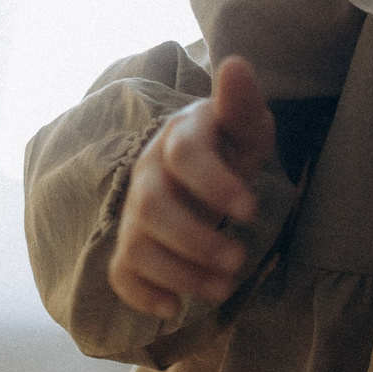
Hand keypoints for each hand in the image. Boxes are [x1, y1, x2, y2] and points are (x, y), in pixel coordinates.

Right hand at [108, 55, 280, 318]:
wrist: (198, 168)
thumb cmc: (227, 145)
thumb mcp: (244, 126)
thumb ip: (241, 104)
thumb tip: (237, 64)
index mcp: (179, 138)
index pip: (185, 156)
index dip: (215, 184)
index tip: (252, 210)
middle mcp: (149, 175)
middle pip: (154, 209)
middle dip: (195, 240)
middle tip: (238, 261)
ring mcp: (134, 213)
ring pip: (138, 245)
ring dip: (179, 272)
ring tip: (223, 289)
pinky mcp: (130, 246)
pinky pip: (120, 273)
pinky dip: (141, 294)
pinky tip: (174, 307)